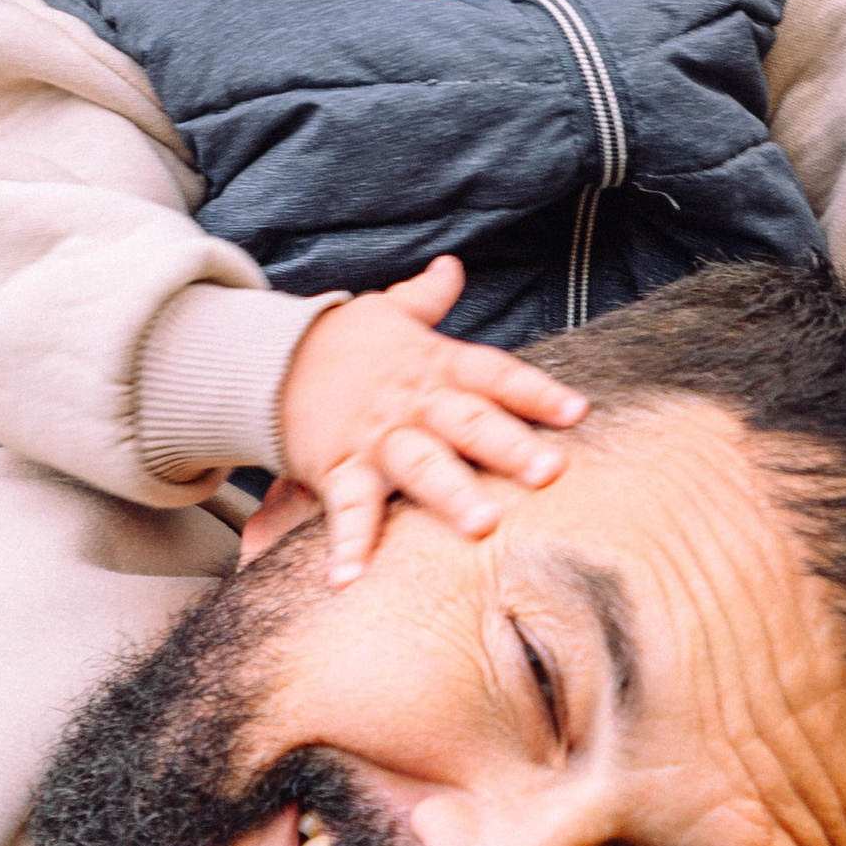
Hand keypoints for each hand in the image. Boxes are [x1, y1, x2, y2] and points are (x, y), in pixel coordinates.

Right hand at [277, 257, 587, 585]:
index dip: (537, 392)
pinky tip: (351, 580)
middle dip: (508, 446)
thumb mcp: (387, 315)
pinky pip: (347, 508)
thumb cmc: (341, 344)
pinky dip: (348, 544)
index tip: (577, 412)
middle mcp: (414, 403)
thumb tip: (451, 265)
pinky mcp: (337, 467)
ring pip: (420, 465)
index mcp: (436, 366)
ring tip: (482, 528)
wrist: (267, 359)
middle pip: (468, 422)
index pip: (495, 375)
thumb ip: (428, 298)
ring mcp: (376, 437)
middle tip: (549, 473)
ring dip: (450, 495)